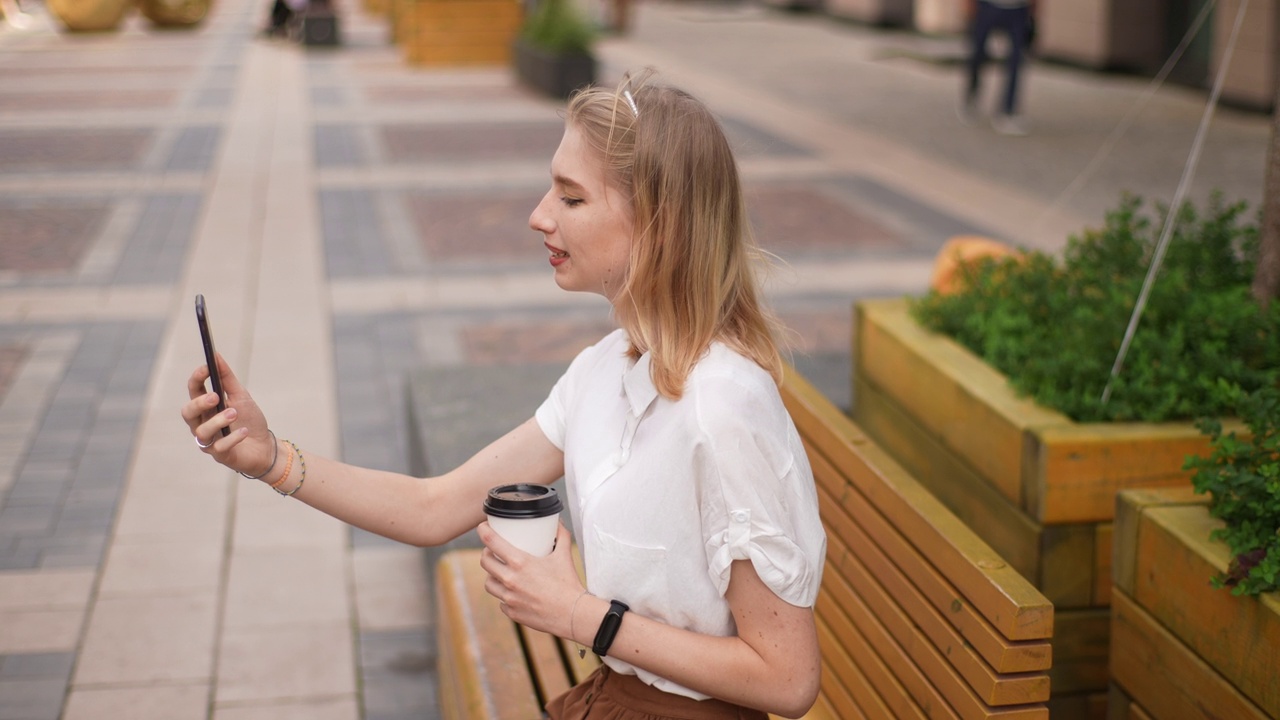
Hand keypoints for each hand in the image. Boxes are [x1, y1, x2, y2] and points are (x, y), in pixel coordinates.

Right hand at [181, 352, 274, 477]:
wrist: (265, 446)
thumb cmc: (249, 420)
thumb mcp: (241, 396)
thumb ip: (227, 378)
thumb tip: (216, 355)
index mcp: (206, 407)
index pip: (194, 391)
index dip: (197, 379)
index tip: (206, 367)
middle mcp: (202, 423)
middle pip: (188, 413)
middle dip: (199, 403)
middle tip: (216, 396)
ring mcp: (209, 441)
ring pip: (201, 431)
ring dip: (218, 420)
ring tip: (234, 413)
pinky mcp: (220, 455)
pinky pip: (220, 447)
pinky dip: (232, 437)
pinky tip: (243, 431)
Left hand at [478, 522, 582, 637]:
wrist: (572, 614)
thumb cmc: (568, 584)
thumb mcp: (565, 555)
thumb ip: (561, 536)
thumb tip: (557, 523)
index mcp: (520, 562)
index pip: (491, 542)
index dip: (483, 531)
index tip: (483, 527)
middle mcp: (510, 580)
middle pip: (485, 562)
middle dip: (486, 554)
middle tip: (493, 551)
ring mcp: (509, 598)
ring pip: (489, 583)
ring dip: (492, 575)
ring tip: (500, 572)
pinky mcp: (512, 612)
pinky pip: (501, 602)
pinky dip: (505, 596)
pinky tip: (513, 593)